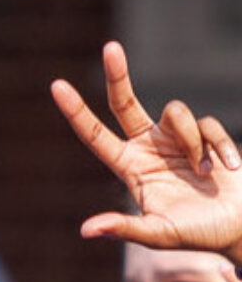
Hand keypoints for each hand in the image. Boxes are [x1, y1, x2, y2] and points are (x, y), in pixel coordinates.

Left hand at [52, 42, 241, 258]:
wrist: (237, 227)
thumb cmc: (195, 234)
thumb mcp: (157, 234)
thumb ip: (125, 228)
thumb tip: (87, 230)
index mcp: (130, 168)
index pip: (96, 136)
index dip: (77, 113)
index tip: (57, 86)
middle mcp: (149, 148)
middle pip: (126, 103)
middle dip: (119, 75)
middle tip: (110, 47)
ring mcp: (178, 139)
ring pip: (177, 113)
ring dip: (192, 142)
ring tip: (205, 175)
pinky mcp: (207, 135)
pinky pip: (209, 125)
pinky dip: (219, 147)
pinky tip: (227, 170)